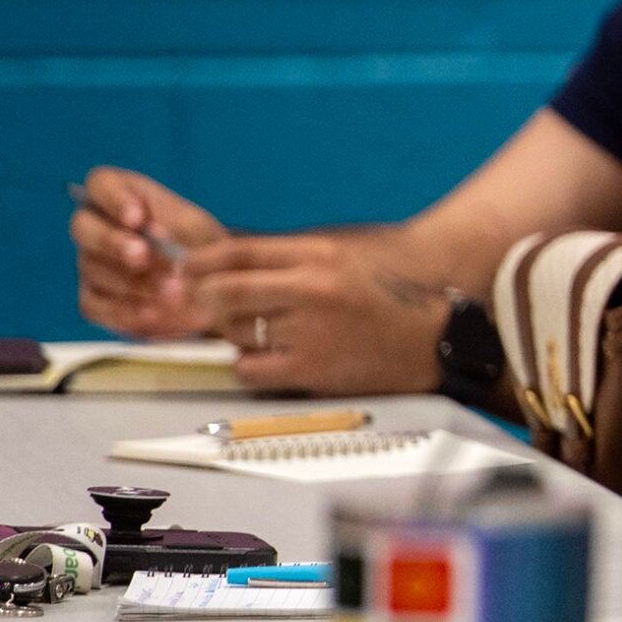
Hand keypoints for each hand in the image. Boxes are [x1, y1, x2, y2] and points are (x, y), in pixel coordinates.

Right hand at [71, 167, 228, 336]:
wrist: (213, 287)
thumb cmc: (199, 245)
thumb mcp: (195, 228)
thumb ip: (173, 225)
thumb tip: (153, 234)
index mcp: (122, 197)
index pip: (101, 184)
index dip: (113, 199)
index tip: (137, 217)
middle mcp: (97, 228)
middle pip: (83, 227)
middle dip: (113, 242)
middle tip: (142, 256)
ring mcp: (91, 264)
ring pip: (93, 268)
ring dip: (132, 281)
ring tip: (173, 290)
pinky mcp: (93, 300)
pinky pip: (97, 305)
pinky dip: (127, 310)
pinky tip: (155, 313)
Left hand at [182, 235, 445, 393]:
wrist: (437, 339)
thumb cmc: (389, 297)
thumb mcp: (344, 259)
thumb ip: (291, 258)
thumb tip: (226, 264)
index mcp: (319, 256)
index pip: (237, 252)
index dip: (200, 262)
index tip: (184, 271)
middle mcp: (311, 290)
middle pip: (224, 292)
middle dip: (204, 300)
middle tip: (199, 306)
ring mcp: (309, 332)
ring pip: (233, 332)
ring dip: (233, 333)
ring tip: (257, 331)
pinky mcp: (311, 369)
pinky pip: (248, 368)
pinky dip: (249, 364)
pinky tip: (268, 357)